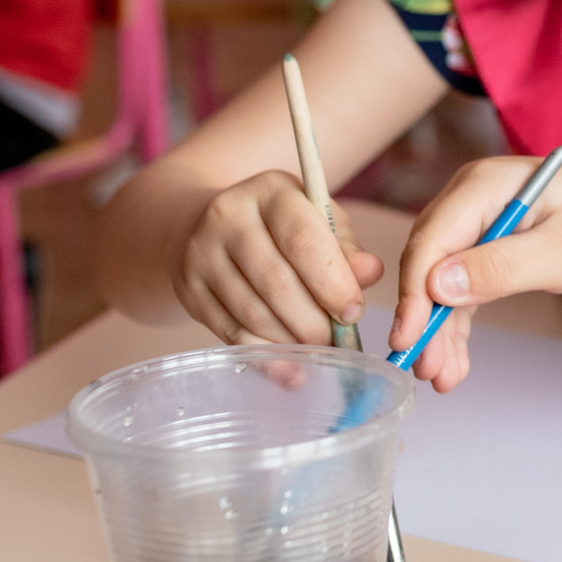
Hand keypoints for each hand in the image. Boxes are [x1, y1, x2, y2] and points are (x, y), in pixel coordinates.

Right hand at [173, 169, 384, 347]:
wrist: (203, 224)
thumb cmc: (280, 224)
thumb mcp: (317, 219)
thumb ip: (346, 247)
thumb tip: (371, 273)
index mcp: (271, 191)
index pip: (302, 238)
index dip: (332, 282)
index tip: (353, 312)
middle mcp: (229, 217)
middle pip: (276, 281)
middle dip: (314, 320)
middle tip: (339, 341)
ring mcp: (202, 254)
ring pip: (253, 311)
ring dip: (292, 340)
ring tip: (319, 350)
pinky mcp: (190, 289)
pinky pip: (231, 333)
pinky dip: (267, 357)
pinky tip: (293, 369)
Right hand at [393, 158, 561, 390]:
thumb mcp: (559, 254)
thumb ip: (498, 268)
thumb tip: (435, 286)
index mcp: (486, 184)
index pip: (433, 239)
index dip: (414, 292)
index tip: (407, 338)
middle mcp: (473, 197)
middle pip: (430, 261)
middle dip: (426, 318)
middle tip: (425, 367)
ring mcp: (479, 221)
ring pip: (441, 281)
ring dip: (440, 328)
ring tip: (442, 376)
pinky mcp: (488, 245)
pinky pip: (462, 287)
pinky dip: (458, 322)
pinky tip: (456, 360)